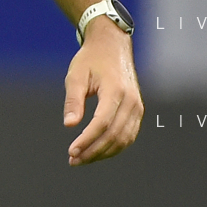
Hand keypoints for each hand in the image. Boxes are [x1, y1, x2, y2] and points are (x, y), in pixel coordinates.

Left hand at [63, 17, 143, 166]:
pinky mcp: (137, 111)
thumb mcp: (76, 75)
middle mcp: (131, 101)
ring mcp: (137, 107)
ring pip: (123, 139)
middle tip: (73, 160)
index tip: (71, 151)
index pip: (102, 123)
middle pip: (114, 135)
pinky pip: (128, 135)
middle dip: (93, 151)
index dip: (87, 140)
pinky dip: (113, 147)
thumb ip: (73, 100)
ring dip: (103, 153)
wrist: (112, 46)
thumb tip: (69, 125)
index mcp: (115, 90)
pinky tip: (96, 151)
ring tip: (82, 158)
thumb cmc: (91, 59)